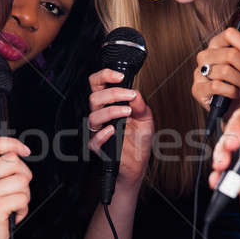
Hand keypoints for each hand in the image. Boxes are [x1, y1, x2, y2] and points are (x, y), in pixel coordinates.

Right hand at [0, 137, 31, 238]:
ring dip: (24, 194)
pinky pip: (23, 197)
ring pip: (21, 180)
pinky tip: (13, 214)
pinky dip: (23, 208)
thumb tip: (17, 152)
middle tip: (17, 190)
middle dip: (23, 176)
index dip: (12, 144)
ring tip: (13, 204)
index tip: (24, 150)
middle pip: (12, 161)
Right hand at [87, 69, 153, 187]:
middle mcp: (102, 115)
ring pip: (93, 116)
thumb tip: (134, 92)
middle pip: (94, 98)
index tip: (119, 76)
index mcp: (110, 105)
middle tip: (129, 95)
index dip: (104, 76)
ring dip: (111, 111)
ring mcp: (99, 131)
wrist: (139, 163)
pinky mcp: (99, 147)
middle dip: (112, 93)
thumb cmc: (139, 139)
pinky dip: (102, 134)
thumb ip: (140, 104)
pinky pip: (94, 140)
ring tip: (128, 112)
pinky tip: (113, 130)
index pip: (98, 85)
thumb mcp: (146, 118)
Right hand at [192, 28, 239, 114]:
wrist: (236, 107)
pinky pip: (216, 86)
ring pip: (224, 71)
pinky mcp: (197, 89)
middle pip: (230, 54)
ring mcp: (199, 72)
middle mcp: (205, 56)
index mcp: (217, 45)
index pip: (229, 34)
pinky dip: (231, 91)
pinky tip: (235, 93)